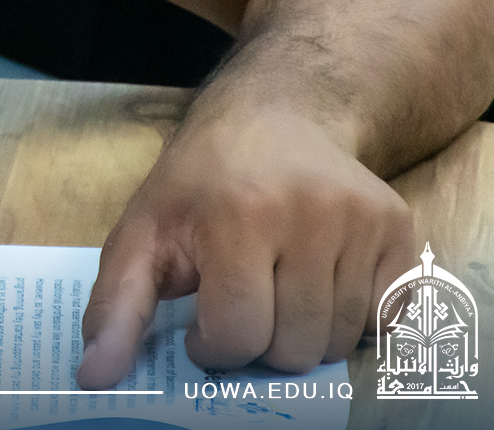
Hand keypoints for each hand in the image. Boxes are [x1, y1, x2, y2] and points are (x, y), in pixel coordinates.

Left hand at [76, 107, 416, 388]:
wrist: (275, 115)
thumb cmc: (199, 182)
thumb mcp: (142, 232)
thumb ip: (116, 307)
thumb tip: (94, 377)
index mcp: (237, 215)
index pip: (235, 334)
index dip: (210, 346)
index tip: (199, 325)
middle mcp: (309, 214)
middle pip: (292, 347)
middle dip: (258, 344)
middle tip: (241, 304)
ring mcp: (362, 220)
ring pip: (338, 342)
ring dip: (303, 336)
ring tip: (276, 292)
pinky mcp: (399, 228)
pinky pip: (384, 320)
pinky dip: (351, 321)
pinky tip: (320, 283)